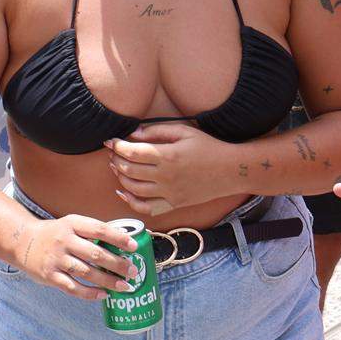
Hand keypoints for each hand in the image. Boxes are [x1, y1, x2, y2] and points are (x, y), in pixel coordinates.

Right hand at [11, 214, 137, 299]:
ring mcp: (56, 259)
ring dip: (108, 281)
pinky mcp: (50, 276)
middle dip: (117, 264)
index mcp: (72, 224)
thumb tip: (124, 244)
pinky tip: (103, 295)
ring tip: (124, 286)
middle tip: (133, 271)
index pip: (99, 229)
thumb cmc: (55, 234)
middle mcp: (64, 240)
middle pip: (96, 254)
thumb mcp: (70, 224)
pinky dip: (90, 293)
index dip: (118, 238)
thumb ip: (91, 232)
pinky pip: (73, 287)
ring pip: (87, 273)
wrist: (23, 242)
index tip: (134, 246)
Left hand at [109, 123, 226, 215]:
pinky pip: (148, 208)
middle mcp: (166, 177)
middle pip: (130, 170)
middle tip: (112, 152)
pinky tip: (124, 193)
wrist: (231, 171)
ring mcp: (169, 193)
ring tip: (117, 167)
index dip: (117, 146)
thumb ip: (157, 131)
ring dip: (120, 178)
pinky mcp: (174, 204)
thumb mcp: (184, 131)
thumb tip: (134, 133)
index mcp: (168, 156)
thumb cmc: (208, 147)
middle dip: (116, 160)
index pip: (133, 152)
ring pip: (134, 189)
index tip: (110, 141)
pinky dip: (132, 202)